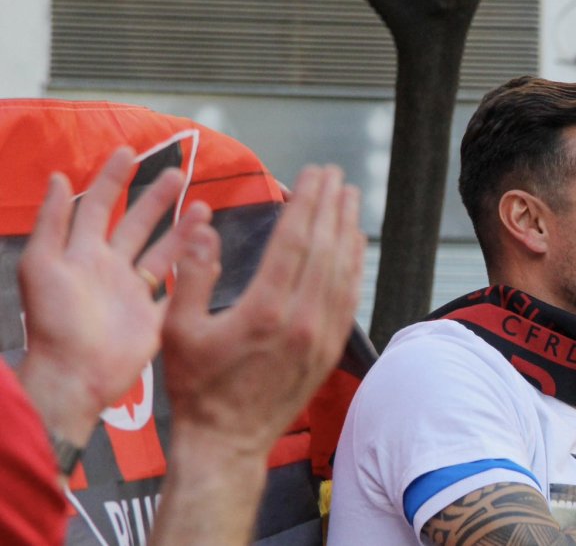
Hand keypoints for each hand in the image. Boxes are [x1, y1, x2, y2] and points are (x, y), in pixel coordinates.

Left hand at [17, 147, 211, 445]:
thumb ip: (52, 223)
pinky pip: (177, 291)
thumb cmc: (54, 322)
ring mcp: (133, 294)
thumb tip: (61, 178)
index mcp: (81, 255)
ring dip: (182, 230)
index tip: (130, 152)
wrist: (75, 376)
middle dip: (156, 199)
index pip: (97, 207)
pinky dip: (194, 273)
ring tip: (204, 208)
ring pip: (162, 254)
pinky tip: (210, 255)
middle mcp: (109, 270)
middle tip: (179, 174)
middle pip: (136, 225)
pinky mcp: (154, 318)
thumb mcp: (41, 266)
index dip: (112, 179)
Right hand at [161, 165, 364, 457]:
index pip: (295, 241)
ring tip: (350, 197)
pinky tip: (355, 244)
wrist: (228, 444)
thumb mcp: (179, 331)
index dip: (306, 202)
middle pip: (325, 248)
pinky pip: (350, 297)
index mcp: (265, 311)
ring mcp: (322, 336)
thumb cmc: (199, 390)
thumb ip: (193, 276)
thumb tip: (203, 227)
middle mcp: (302, 320)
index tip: (313, 174)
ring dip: (348, 228)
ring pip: (344, 270)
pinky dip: (355, 264)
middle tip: (336, 174)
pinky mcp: (331, 350)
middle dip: (332, 205)